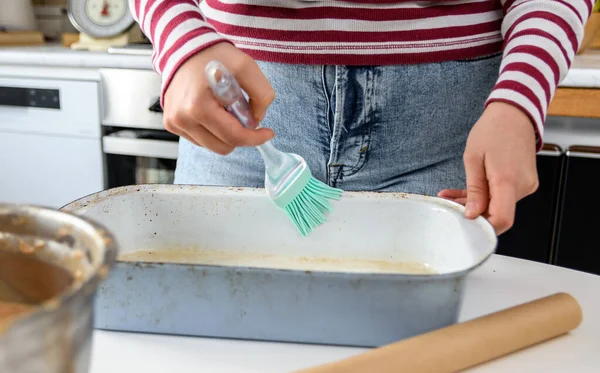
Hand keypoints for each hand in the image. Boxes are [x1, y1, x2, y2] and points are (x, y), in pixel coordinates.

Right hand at [162, 42, 274, 154]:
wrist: (183, 47)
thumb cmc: (212, 55)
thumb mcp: (246, 66)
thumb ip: (261, 94)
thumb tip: (258, 119)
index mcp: (198, 106)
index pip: (233, 136)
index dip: (255, 138)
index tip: (267, 133)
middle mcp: (182, 118)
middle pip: (224, 146)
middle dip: (239, 135)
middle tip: (243, 114)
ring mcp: (174, 122)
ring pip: (212, 145)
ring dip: (225, 133)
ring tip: (225, 109)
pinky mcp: (171, 123)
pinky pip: (200, 139)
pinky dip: (212, 130)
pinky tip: (213, 110)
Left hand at [438, 102, 538, 234]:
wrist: (515, 113)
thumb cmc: (492, 130)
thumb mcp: (473, 159)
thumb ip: (474, 190)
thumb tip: (471, 214)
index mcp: (508, 181)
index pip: (502, 220)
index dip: (483, 227)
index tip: (464, 223)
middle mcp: (522, 186)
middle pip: (498, 213)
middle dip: (472, 214)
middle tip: (448, 205)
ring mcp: (526, 184)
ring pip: (498, 205)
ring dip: (475, 203)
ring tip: (449, 195)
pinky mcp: (524, 182)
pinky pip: (503, 195)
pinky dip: (484, 195)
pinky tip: (463, 193)